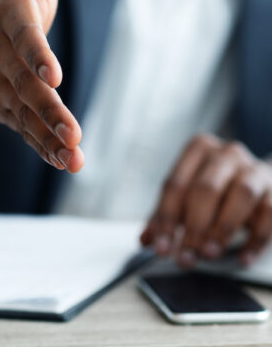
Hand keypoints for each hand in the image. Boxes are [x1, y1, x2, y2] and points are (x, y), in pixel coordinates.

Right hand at [0, 0, 83, 172]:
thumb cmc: (8, 5)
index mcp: (8, 19)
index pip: (23, 37)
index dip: (36, 55)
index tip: (54, 74)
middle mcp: (0, 57)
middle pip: (24, 86)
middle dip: (48, 109)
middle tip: (73, 131)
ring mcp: (0, 88)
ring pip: (25, 115)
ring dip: (49, 137)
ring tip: (75, 157)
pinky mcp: (6, 109)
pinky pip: (25, 130)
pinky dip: (44, 146)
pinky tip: (67, 162)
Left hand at [140, 134, 271, 266]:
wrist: (259, 181)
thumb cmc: (217, 189)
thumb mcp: (188, 196)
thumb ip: (167, 215)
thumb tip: (146, 240)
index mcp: (198, 149)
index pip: (175, 184)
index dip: (166, 219)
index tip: (161, 248)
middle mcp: (226, 153)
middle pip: (206, 189)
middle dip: (193, 227)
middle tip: (186, 257)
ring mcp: (254, 169)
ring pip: (241, 194)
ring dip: (223, 229)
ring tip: (209, 254)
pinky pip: (269, 212)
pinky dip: (255, 239)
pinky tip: (243, 258)